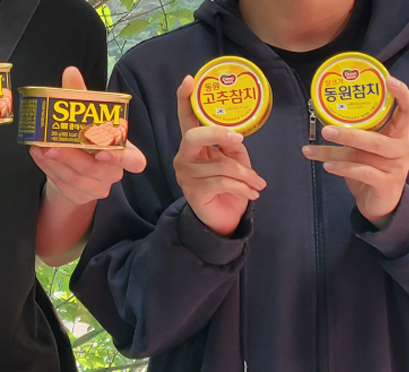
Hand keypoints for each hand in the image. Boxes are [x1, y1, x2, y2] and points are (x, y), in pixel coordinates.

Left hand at [30, 66, 145, 204]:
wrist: (73, 167)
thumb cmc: (85, 138)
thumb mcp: (84, 116)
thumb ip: (81, 96)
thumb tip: (71, 72)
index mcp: (124, 151)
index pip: (135, 162)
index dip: (121, 159)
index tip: (102, 154)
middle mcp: (114, 172)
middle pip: (98, 170)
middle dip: (73, 157)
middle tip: (52, 145)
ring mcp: (98, 187)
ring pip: (78, 179)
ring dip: (56, 164)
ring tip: (40, 148)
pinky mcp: (81, 196)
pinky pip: (65, 186)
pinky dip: (50, 170)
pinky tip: (39, 156)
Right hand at [174, 75, 266, 235]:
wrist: (221, 219)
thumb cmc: (227, 185)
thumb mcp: (234, 160)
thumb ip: (232, 145)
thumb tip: (236, 136)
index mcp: (193, 144)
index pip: (185, 118)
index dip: (185, 99)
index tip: (189, 80)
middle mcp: (184, 156)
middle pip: (194, 136)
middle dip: (218, 134)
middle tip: (238, 140)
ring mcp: (186, 174)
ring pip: (220, 165)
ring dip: (246, 175)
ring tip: (258, 184)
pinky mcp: (193, 192)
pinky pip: (223, 182)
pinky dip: (243, 187)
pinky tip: (253, 193)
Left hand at [302, 76, 408, 228]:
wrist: (379, 203)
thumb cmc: (370, 170)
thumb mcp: (361, 151)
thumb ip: (350, 137)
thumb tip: (323, 121)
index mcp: (398, 135)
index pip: (407, 111)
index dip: (401, 95)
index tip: (387, 80)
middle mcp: (401, 148)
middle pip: (377, 137)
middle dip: (350, 133)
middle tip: (326, 130)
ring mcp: (395, 166)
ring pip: (366, 154)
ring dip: (339, 150)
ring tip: (316, 147)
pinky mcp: (386, 183)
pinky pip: (363, 172)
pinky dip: (343, 168)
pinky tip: (327, 166)